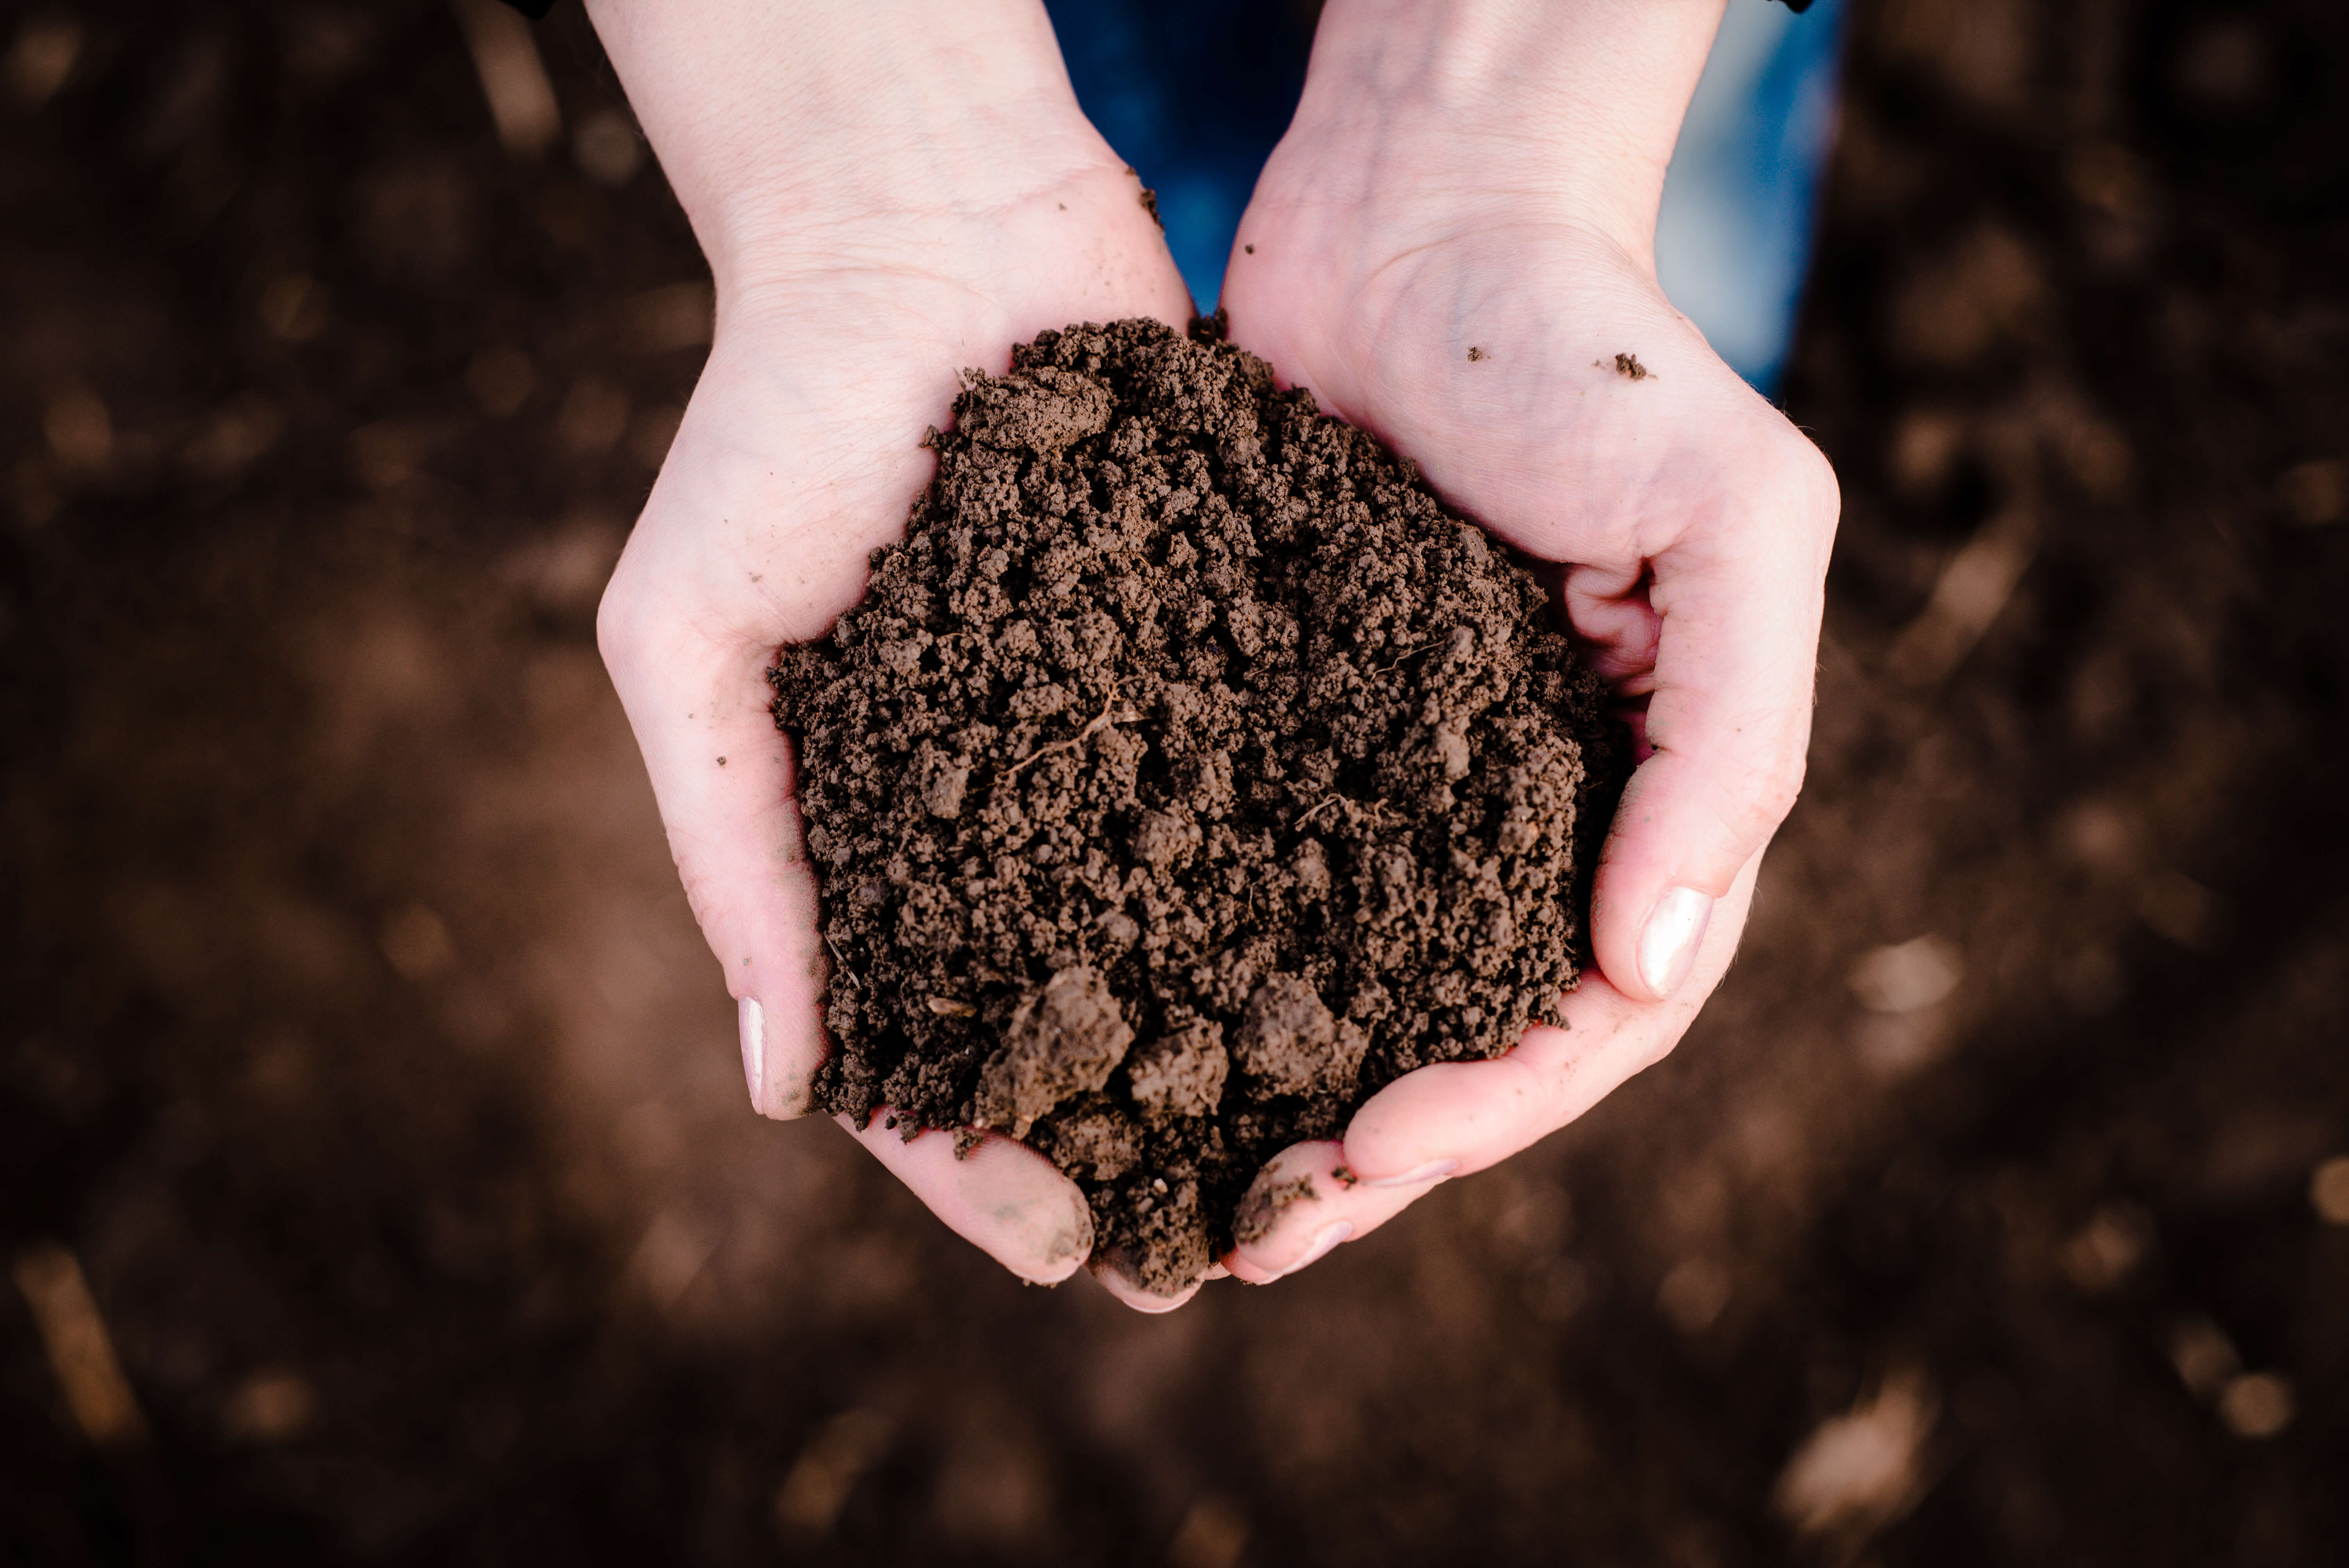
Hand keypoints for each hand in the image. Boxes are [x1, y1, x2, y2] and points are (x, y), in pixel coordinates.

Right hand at [584, 0, 1195, 1294]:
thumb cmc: (768, 430)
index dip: (979, 1156)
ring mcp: (1117, 737)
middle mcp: (1008, 807)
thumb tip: (785, 1081)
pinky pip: (1268, 788)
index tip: (1062, 1246)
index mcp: (875, 833)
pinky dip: (1313, 881)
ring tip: (1319, 1161)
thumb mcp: (690, 636)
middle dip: (1135, 1138)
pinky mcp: (1215, 654)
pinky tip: (1383, 971)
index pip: (921, 1039)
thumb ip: (731, 848)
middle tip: (1211, 1256)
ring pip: (1186, 927)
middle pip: (1073, 1017)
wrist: (922, 232)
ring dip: (1243, 1050)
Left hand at [1211, 0, 1838, 1282]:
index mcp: (1656, 790)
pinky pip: (1261, 880)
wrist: (1421, 223)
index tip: (1376, 1157)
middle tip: (1253, 1230)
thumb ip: (1727, 744)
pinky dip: (1210, 969)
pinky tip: (1127, 1029)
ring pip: (1357, 988)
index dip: (1497, 1104)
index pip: (1600, 1009)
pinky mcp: (1296, 727)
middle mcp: (1535, 810)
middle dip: (1376, 1144)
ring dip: (1281, 1094)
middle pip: (1470, 1035)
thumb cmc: (1598, 352)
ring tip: (1180, 1185)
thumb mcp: (1735, 521)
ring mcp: (1411, 776)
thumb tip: (1644, 965)